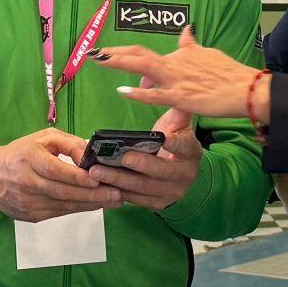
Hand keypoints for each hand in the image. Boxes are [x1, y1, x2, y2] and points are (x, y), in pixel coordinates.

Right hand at [0, 127, 120, 222]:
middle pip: (63, 192)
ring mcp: (28, 202)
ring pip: (64, 206)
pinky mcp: (31, 216)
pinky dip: (78, 209)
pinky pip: (59, 213)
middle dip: (92, 194)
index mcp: (29, 159)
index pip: (55, 170)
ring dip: (90, 204)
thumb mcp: (42, 138)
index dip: (77, 177)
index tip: (98, 179)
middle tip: (117, 194)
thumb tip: (90, 154)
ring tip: (113, 200)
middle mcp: (27, 182)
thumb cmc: (20, 153)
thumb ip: (68, 143)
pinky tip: (95, 205)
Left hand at [86, 107, 202, 210]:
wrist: (184, 174)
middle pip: (160, 171)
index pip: (183, 147)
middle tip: (119, 156)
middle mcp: (184, 175)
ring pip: (143, 187)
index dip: (174, 144)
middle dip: (139, 164)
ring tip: (96, 171)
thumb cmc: (176, 141)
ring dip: (119, 180)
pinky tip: (100, 185)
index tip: (163, 139)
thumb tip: (159, 83)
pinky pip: (136, 199)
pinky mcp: (158, 204)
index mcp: (191, 152)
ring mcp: (171, 192)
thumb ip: (174, 105)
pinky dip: (117, 192)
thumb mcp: (179, 124)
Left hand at [96, 27, 263, 123]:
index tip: (114, 59)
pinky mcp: (182, 97)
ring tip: (98, 59)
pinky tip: (122, 91)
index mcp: (182, 54)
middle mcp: (176, 63)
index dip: (130, 57)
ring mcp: (177, 80)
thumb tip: (186, 29)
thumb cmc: (231, 74)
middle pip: (139, 54)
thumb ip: (192, 45)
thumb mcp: (209, 54)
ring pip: (143, 67)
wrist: (247, 89)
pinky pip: (156, 94)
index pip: (150, 54)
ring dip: (118, 62)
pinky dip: (138, 92)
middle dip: (115, 53)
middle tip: (93, 52)